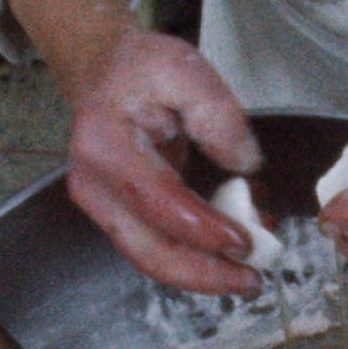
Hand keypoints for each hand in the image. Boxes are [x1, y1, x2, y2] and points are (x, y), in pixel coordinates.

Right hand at [6, 0, 265, 294]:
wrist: (102, 72)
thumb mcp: (184, 69)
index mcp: (105, 145)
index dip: (204, 231)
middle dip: (205, 274)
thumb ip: (217, 114)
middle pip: (149, 251)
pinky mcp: (116, 217)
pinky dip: (195, 256)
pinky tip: (230, 250)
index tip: (246, 243)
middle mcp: (94, 185)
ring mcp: (101, 207)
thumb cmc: (139, 70)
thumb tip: (245, 165)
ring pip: (153, 258)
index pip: (159, 202)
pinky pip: (157, 247)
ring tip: (251, 267)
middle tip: (254, 279)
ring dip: (204, 270)